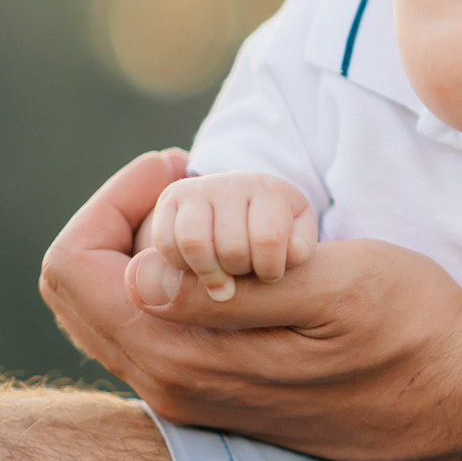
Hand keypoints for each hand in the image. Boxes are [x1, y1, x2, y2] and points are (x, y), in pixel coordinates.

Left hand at [39, 150, 461, 460]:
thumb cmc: (412, 330)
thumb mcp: (334, 289)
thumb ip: (230, 288)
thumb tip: (140, 274)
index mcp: (184, 358)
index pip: (74, 269)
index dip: (113, 201)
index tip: (182, 166)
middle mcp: (171, 389)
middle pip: (78, 292)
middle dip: (118, 222)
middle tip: (189, 181)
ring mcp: (192, 400)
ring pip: (113, 313)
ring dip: (144, 252)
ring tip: (216, 215)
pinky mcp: (220, 398)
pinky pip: (151, 333)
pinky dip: (169, 284)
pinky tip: (234, 261)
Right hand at [139, 170, 316, 303]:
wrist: (244, 206)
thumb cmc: (275, 234)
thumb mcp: (295, 244)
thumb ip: (295, 256)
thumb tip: (250, 275)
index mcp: (271, 192)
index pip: (269, 238)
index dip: (269, 269)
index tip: (270, 273)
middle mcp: (233, 183)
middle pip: (230, 248)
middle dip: (239, 272)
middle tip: (244, 271)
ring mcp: (198, 188)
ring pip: (194, 243)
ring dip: (208, 273)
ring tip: (220, 278)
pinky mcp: (171, 198)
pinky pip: (165, 242)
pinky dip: (180, 264)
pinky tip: (196, 266)